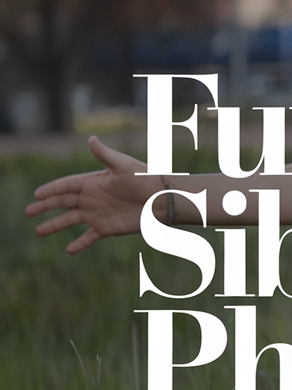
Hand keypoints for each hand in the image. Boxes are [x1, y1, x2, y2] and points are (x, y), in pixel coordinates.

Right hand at [25, 136, 161, 253]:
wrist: (164, 199)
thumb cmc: (146, 179)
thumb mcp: (124, 166)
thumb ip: (105, 155)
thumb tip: (90, 138)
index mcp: (94, 182)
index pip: (67, 186)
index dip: (52, 190)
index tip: (37, 195)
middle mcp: (93, 198)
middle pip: (63, 202)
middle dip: (45, 207)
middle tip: (29, 211)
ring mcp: (99, 214)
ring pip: (71, 220)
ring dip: (55, 225)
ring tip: (39, 231)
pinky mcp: (108, 228)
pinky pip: (90, 237)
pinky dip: (80, 244)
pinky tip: (69, 250)